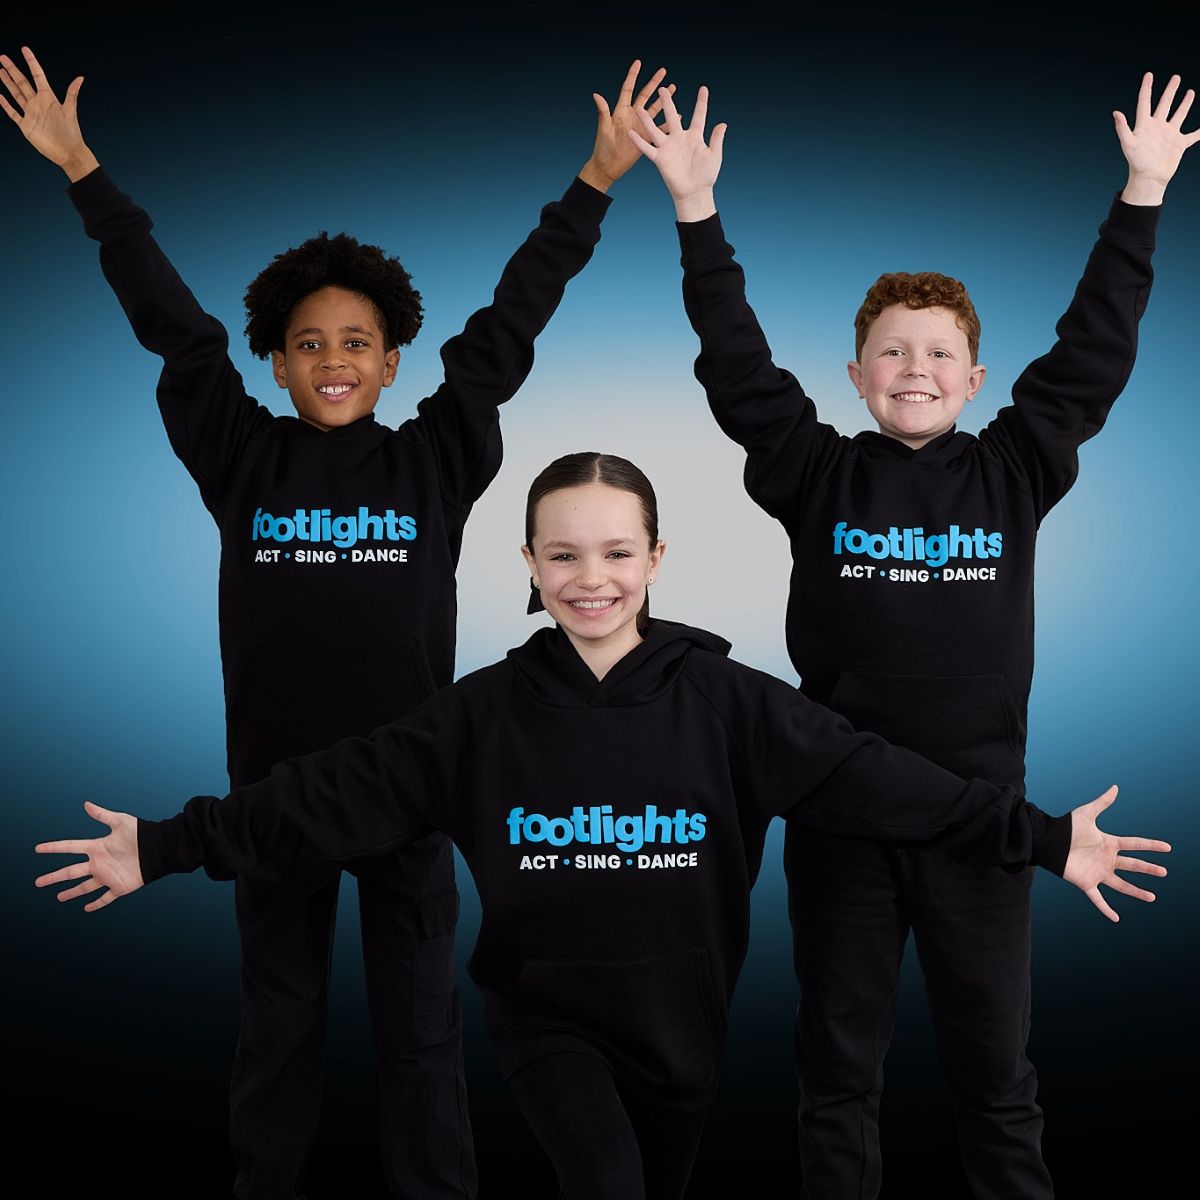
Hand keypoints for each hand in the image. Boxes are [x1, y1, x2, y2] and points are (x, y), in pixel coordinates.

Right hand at [0, 45, 97, 180]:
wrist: (68, 153)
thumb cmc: (72, 133)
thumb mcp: (70, 111)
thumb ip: (72, 94)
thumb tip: (81, 77)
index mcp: (48, 98)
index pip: (37, 75)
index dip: (31, 62)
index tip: (24, 49)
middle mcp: (38, 103)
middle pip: (23, 83)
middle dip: (13, 70)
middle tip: (2, 57)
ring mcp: (31, 114)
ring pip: (16, 94)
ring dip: (8, 83)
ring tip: (0, 70)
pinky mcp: (26, 126)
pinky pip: (13, 113)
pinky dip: (6, 105)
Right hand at [35, 801, 143, 911]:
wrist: (160, 848)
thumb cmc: (141, 833)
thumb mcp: (120, 821)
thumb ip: (102, 815)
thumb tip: (85, 804)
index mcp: (98, 847)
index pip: (70, 847)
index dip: (54, 847)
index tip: (38, 848)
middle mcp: (100, 863)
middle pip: (71, 872)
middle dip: (54, 877)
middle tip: (38, 882)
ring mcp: (108, 876)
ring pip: (85, 887)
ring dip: (72, 892)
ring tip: (59, 897)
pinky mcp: (119, 887)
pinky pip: (105, 898)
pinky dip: (96, 904)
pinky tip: (87, 908)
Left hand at [579, 59, 675, 192]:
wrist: (608, 167)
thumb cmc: (603, 148)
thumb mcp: (604, 128)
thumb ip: (603, 111)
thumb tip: (596, 94)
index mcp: (621, 111)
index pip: (628, 88)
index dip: (633, 75)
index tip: (639, 62)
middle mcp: (632, 116)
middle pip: (645, 95)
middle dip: (654, 83)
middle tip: (663, 71)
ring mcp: (640, 126)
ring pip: (654, 109)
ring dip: (664, 99)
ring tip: (672, 88)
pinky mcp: (646, 137)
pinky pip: (660, 128)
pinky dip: (668, 123)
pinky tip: (677, 116)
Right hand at [629, 85, 725, 221]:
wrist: (694, 193)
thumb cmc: (706, 175)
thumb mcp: (714, 155)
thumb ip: (716, 139)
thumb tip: (722, 123)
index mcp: (694, 136)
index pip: (699, 115)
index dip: (701, 102)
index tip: (703, 88)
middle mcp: (679, 138)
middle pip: (672, 116)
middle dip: (668, 102)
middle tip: (663, 89)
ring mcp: (668, 148)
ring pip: (655, 130)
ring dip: (647, 119)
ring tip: (640, 107)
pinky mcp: (660, 159)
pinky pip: (647, 149)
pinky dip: (639, 141)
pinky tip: (631, 132)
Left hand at [1062, 786, 1169, 921]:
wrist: (1047, 841)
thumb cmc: (1066, 827)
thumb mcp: (1086, 813)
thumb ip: (1102, 803)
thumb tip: (1115, 787)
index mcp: (1108, 843)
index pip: (1135, 844)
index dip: (1151, 845)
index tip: (1167, 847)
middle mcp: (1106, 859)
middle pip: (1133, 865)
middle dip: (1149, 868)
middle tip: (1164, 872)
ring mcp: (1098, 872)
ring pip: (1121, 885)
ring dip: (1136, 891)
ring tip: (1152, 897)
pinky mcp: (1086, 883)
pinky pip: (1098, 899)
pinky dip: (1106, 909)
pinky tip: (1116, 918)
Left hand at [1114, 72, 1198, 204]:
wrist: (1149, 179)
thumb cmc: (1137, 163)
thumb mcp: (1128, 144)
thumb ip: (1122, 128)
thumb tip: (1115, 112)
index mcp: (1144, 125)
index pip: (1145, 102)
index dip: (1146, 88)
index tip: (1149, 74)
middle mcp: (1157, 127)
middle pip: (1164, 104)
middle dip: (1170, 90)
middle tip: (1176, 77)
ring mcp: (1169, 135)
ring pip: (1179, 115)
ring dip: (1184, 104)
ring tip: (1190, 92)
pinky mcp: (1179, 144)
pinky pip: (1193, 135)